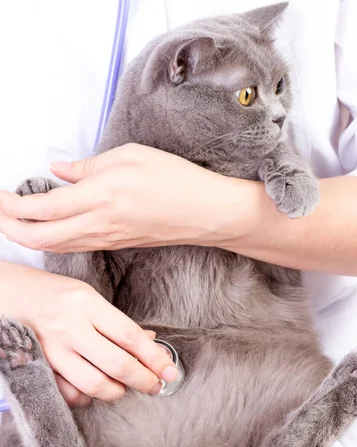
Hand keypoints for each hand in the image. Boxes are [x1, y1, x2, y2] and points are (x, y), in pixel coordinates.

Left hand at [0, 144, 240, 252]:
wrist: (204, 213)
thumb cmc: (175, 180)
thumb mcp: (130, 156)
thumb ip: (88, 166)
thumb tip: (60, 171)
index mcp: (100, 196)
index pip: (43, 208)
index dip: (12, 206)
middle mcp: (98, 223)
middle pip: (41, 237)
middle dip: (10, 229)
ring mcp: (105, 238)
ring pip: (55, 246)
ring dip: (28, 237)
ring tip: (12, 222)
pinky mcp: (113, 244)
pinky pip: (73, 247)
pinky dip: (50, 241)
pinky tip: (44, 230)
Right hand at [0, 262, 177, 405]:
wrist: (6, 294)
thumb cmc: (51, 293)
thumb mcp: (87, 296)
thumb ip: (116, 321)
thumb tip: (150, 341)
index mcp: (87, 304)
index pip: (130, 336)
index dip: (154, 357)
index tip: (169, 371)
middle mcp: (70, 327)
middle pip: (117, 364)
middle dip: (143, 380)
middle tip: (154, 385)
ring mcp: (52, 350)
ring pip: (95, 384)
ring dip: (118, 392)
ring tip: (126, 388)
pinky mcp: (40, 367)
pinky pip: (69, 393)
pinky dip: (87, 398)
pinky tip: (95, 390)